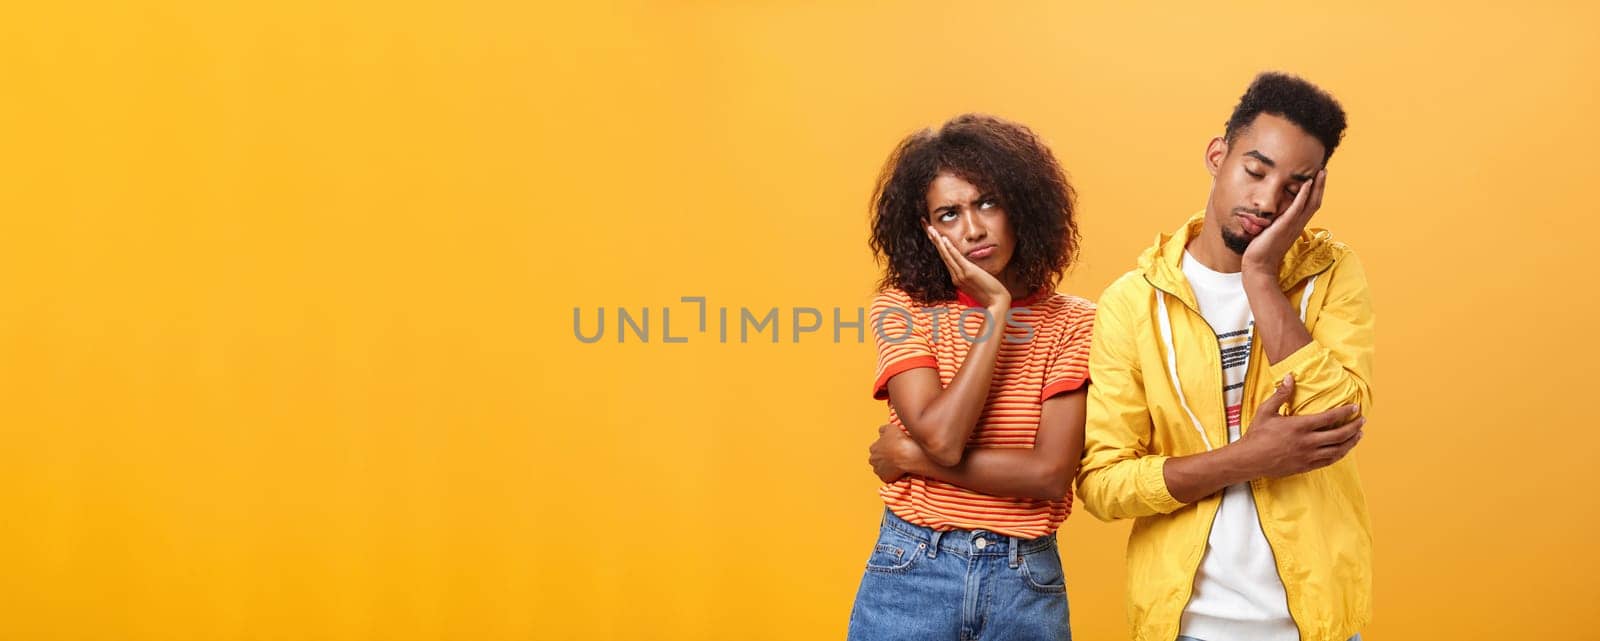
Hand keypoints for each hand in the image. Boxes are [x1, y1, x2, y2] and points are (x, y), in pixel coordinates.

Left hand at [868, 422, 926, 483]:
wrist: (908, 456)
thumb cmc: (899, 441)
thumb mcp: (891, 427)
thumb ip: (883, 429)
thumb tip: (881, 432)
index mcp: (873, 448)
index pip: (876, 448)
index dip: (885, 447)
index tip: (892, 447)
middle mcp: (873, 460)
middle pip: (878, 459)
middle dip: (885, 457)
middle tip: (896, 455)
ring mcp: (879, 470)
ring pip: (882, 468)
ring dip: (888, 466)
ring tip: (899, 463)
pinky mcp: (885, 478)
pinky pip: (888, 476)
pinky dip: (893, 474)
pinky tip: (900, 470)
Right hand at [927, 226, 1009, 309]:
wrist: (997, 302)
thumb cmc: (989, 293)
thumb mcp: (976, 283)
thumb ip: (970, 274)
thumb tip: (969, 268)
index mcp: (956, 278)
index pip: (945, 258)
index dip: (937, 245)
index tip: (932, 234)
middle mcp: (955, 276)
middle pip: (942, 254)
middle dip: (933, 239)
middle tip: (926, 225)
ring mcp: (960, 275)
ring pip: (946, 255)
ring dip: (937, 241)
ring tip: (930, 229)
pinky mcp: (968, 273)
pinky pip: (956, 258)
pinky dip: (949, 248)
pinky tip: (943, 239)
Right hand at [1235, 373, 1364, 478]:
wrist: (1249, 459)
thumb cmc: (1256, 435)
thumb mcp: (1266, 411)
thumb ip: (1281, 395)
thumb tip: (1290, 378)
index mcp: (1300, 426)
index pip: (1330, 418)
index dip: (1345, 412)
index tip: (1355, 407)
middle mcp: (1308, 442)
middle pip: (1339, 435)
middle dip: (1354, 427)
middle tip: (1362, 420)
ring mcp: (1308, 456)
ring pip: (1338, 450)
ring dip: (1351, 442)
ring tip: (1359, 435)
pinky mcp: (1306, 466)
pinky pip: (1329, 461)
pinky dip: (1340, 454)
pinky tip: (1344, 449)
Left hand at [1243, 170, 1326, 277]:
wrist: (1258, 266)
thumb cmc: (1262, 251)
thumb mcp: (1271, 232)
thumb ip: (1275, 222)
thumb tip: (1272, 214)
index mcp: (1296, 226)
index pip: (1310, 206)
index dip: (1316, 192)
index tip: (1318, 179)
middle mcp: (1298, 225)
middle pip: (1315, 202)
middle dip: (1321, 186)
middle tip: (1324, 170)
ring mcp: (1293, 226)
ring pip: (1310, 203)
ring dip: (1316, 187)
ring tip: (1320, 173)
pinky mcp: (1284, 226)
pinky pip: (1297, 208)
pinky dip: (1303, 195)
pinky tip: (1306, 184)